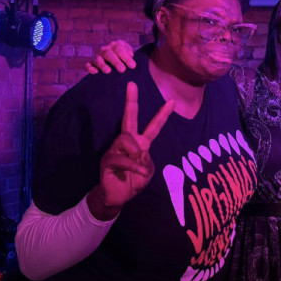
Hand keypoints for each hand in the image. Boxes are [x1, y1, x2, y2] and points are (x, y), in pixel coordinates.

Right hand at [85, 40, 135, 73]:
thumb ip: (129, 51)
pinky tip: (95, 72)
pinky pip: (88, 65)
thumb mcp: (128, 51)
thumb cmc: (123, 57)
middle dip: (116, 62)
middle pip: (109, 54)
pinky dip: (90, 68)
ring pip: (98, 59)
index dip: (126, 57)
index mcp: (115, 45)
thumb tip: (130, 55)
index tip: (133, 66)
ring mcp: (97, 56)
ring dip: (103, 65)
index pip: (120, 49)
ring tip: (108, 71)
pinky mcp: (91, 64)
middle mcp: (105, 50)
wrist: (113, 59)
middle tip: (122, 70)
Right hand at [89, 82, 173, 218]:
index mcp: (141, 144)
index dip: (162, 115)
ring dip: (135, 151)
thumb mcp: (147, 171)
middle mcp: (127, 143)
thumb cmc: (133, 181)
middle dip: (131, 101)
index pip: (153, 127)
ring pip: (126, 138)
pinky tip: (140, 173)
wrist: (117, 196)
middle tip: (132, 84)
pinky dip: (134, 166)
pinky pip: (122, 158)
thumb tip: (140, 154)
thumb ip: (147, 161)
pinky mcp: (108, 160)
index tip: (172, 101)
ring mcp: (115, 149)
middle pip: (130, 118)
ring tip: (138, 162)